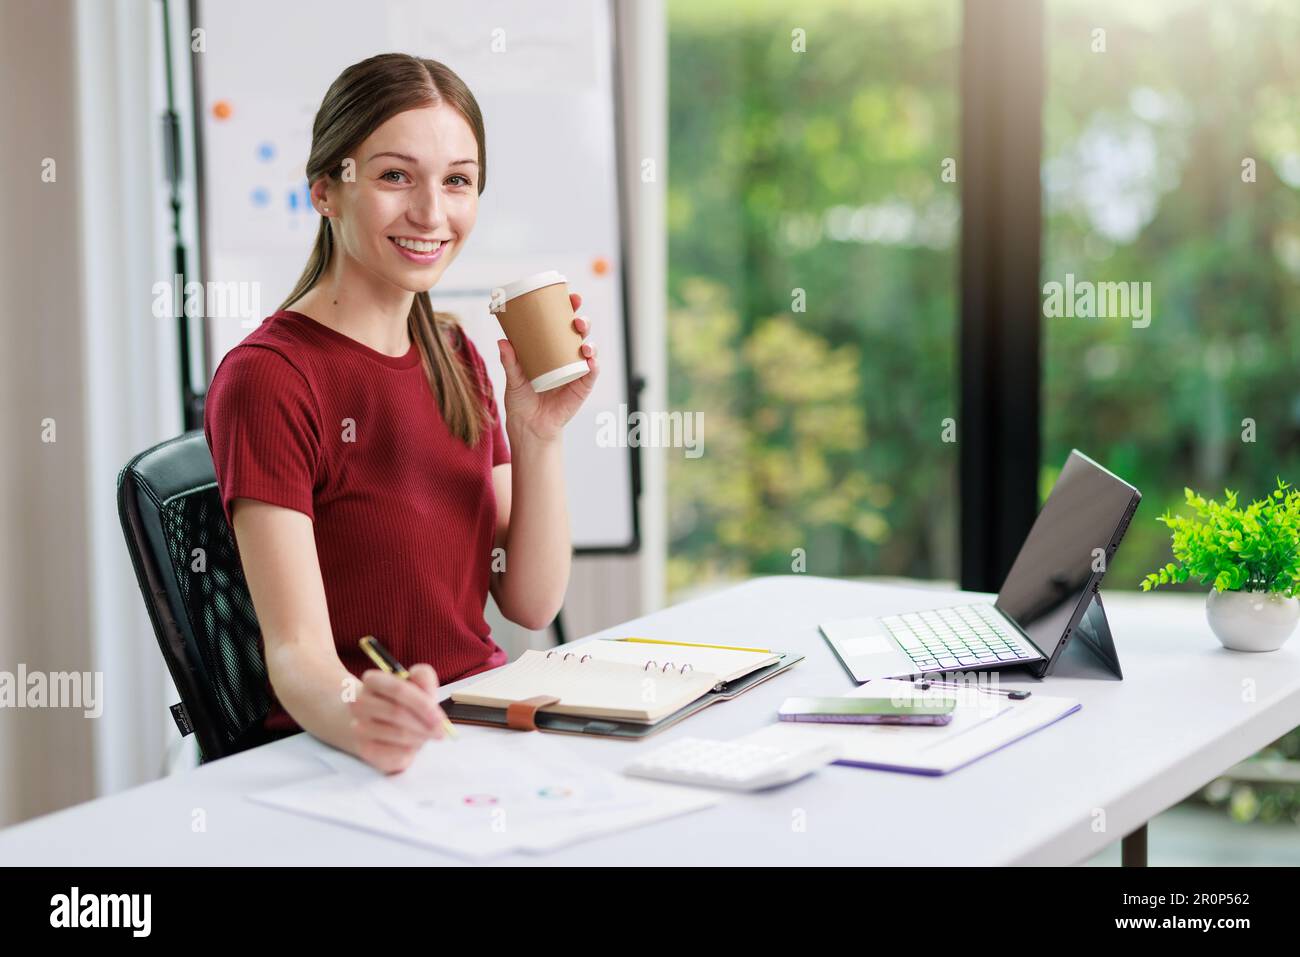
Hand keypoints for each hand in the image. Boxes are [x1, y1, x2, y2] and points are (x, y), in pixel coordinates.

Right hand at [348, 663, 447, 773]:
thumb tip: (426, 688)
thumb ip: (424, 678)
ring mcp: (358, 726)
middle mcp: (359, 702)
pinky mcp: (363, 748)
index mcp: (372, 680)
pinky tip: (412, 745)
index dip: (422, 704)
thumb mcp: (417, 684)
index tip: (440, 718)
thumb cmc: (402, 702)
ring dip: (419, 737)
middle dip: (424, 724)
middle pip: (397, 713)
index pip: (398, 689)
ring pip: (397, 733)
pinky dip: (409, 750)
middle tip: (440, 731)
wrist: (378, 725)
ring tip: (426, 735)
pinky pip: (393, 752)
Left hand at [497, 291, 598, 442]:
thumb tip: (503, 341)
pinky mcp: (582, 387)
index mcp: (551, 348)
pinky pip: (592, 373)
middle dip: (582, 321)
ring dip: (590, 341)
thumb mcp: (513, 378)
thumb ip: (510, 362)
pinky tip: (591, 360)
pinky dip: (594, 365)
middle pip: (579, 333)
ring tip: (583, 342)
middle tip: (576, 319)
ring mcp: (576, 370)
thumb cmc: (521, 400)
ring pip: (589, 349)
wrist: (529, 426)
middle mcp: (566, 356)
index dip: (570, 308)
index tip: (571, 296)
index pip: (563, 323)